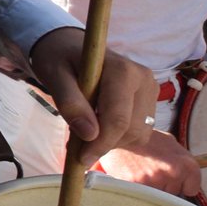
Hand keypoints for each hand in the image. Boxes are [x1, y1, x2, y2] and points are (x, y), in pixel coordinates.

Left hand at [29, 27, 156, 166]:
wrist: (72, 46)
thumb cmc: (61, 59)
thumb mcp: (55, 76)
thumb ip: (70, 103)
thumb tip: (89, 134)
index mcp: (122, 70)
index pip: (118, 119)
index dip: (100, 144)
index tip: (81, 159)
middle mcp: (143, 78)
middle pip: (130, 130)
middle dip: (103, 143)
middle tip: (76, 142)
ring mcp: (150, 89)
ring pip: (138, 134)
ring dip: (112, 140)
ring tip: (88, 125)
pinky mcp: (151, 100)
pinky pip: (140, 132)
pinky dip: (120, 136)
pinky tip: (102, 123)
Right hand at [96, 128, 201, 196]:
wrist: (118, 135)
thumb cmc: (144, 140)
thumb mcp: (169, 142)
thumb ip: (182, 159)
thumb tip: (190, 177)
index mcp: (185, 163)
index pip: (192, 188)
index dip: (182, 183)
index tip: (173, 178)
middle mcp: (172, 172)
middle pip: (174, 193)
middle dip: (165, 186)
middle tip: (152, 170)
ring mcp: (155, 180)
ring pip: (159, 198)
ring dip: (152, 190)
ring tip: (142, 172)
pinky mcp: (138, 186)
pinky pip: (143, 197)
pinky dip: (138, 191)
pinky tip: (134, 177)